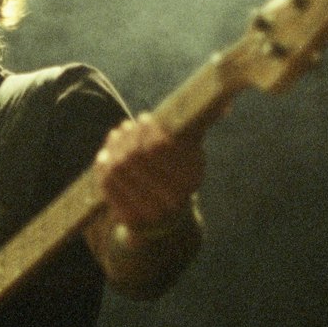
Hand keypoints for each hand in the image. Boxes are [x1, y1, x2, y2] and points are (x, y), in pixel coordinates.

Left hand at [93, 112, 205, 234]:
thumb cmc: (179, 179)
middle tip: (128, 126)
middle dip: (130, 137)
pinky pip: (109, 186)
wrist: (167, 222)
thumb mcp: (193, 158)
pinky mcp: (128, 216)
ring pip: (120, 168)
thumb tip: (223, 104)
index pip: (160, 146)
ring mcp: (148, 210)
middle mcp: (171, 197)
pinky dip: (104, 167)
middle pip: (137, 156)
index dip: (149, 130)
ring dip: (115, 148)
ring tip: (117, 135)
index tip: (145, 119)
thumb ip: (197, 131)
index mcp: (189, 179)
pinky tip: (106, 154)